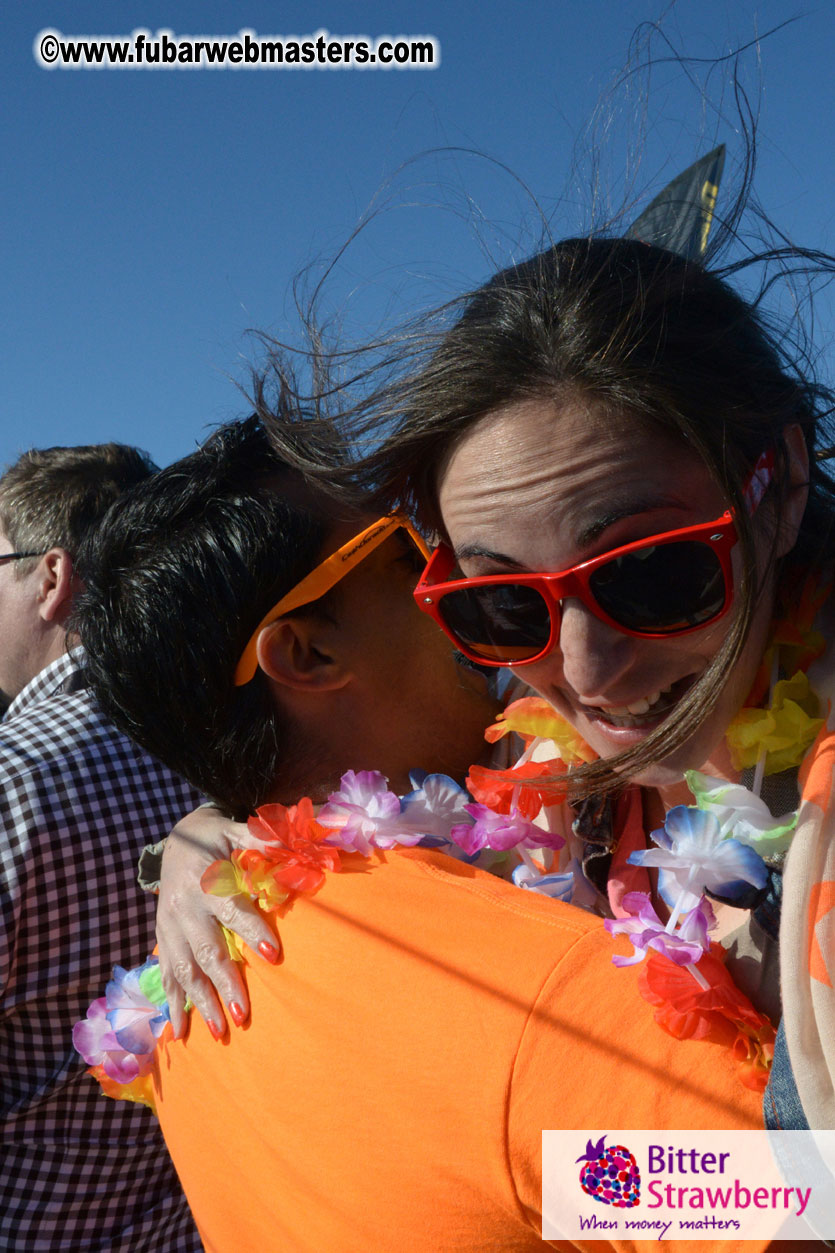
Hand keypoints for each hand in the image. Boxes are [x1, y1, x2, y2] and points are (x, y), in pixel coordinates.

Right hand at [156, 806, 279, 1038]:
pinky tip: (181, 1031)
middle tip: (243, 1014)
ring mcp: (169, 926)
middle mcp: (184, 908)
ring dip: (201, 1002)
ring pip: (184, 969)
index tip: (273, 953)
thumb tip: (287, 839)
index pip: (232, 909)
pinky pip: (166, 973)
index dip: (252, 930)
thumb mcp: (234, 828)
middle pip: (207, 950)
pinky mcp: (162, 938)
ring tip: (220, 1031)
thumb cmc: (214, 836)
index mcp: (204, 881)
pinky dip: (173, 1002)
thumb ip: (259, 836)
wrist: (176, 839)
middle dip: (225, 983)